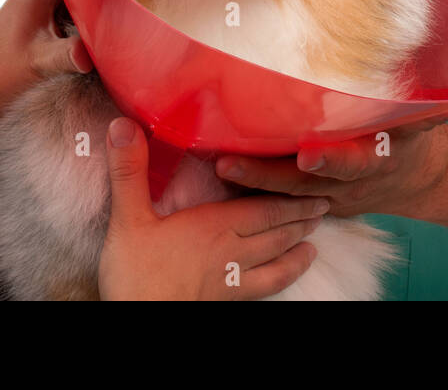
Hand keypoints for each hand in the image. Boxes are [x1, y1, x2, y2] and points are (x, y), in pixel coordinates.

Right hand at [98, 118, 326, 299]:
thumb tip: (123, 124)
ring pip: (276, 260)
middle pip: (277, 231)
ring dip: (298, 247)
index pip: (264, 208)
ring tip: (315, 238)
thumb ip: (129, 171)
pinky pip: (266, 287)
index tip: (314, 184)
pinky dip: (284, 277)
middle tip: (325, 204)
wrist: (141, 322)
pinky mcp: (227, 300)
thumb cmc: (135, 274)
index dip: (291, 197)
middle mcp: (231, 250)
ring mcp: (232, 279)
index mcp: (215, 225)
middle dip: (302, 217)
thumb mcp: (128, 218)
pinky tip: (288, 274)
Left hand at [213, 112, 447, 219]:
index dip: (331, 161)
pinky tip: (221, 168)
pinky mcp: (313, 198)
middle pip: (302, 184)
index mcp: (376, 159)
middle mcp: (347, 182)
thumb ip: (426, 107)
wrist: (415, 178)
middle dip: (265, 176)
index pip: (352, 163)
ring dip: (250, 182)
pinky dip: (253, 186)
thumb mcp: (424, 123)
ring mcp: (328, 196)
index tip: (307, 154)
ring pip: (285, 194)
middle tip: (231, 165)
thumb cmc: (413, 138)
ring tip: (216, 165)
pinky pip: (281, 196)